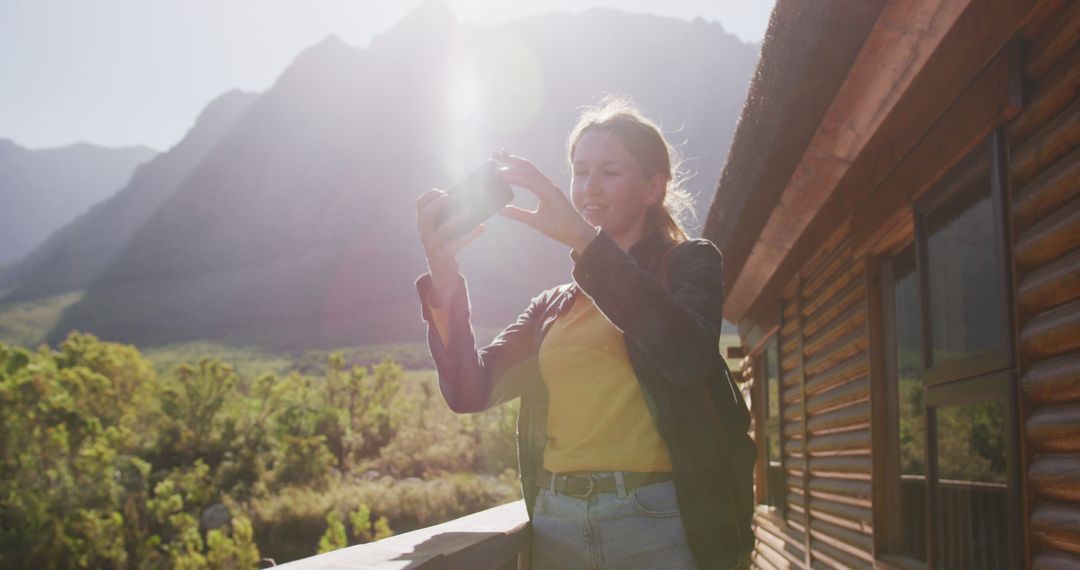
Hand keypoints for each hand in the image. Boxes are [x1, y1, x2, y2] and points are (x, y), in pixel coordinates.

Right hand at [416, 188, 484, 304]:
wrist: (443, 277)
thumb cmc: (447, 249)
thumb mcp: (445, 233)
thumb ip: (449, 219)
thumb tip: (471, 200)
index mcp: (424, 226)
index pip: (419, 205)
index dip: (430, 195)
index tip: (443, 190)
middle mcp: (424, 235)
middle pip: (427, 213)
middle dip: (441, 202)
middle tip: (457, 197)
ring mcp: (432, 246)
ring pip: (442, 229)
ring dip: (457, 218)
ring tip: (471, 211)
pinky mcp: (443, 256)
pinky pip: (457, 244)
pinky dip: (471, 234)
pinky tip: (482, 227)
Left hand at [493, 150, 598, 253]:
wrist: (576, 234)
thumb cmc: (559, 226)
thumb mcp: (533, 220)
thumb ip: (518, 214)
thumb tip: (501, 210)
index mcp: (543, 187)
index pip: (526, 171)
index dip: (513, 163)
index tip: (499, 158)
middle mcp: (546, 184)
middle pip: (526, 166)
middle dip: (510, 158)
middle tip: (495, 152)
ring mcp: (550, 187)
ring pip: (528, 172)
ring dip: (512, 166)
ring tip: (497, 162)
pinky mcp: (551, 194)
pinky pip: (532, 184)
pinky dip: (518, 179)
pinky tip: (506, 177)